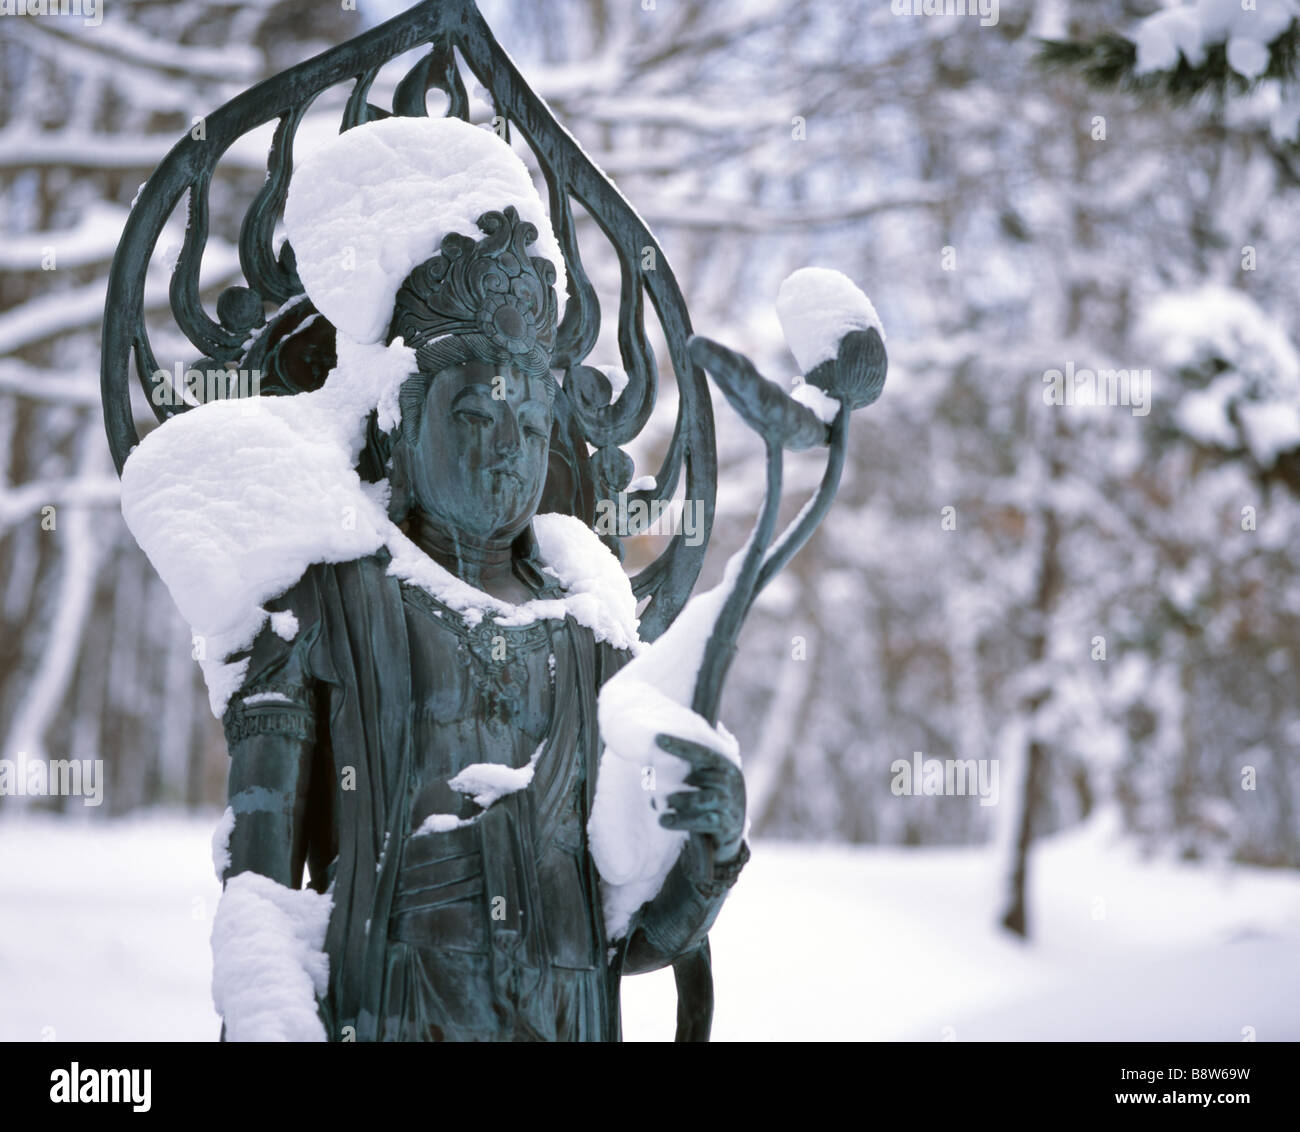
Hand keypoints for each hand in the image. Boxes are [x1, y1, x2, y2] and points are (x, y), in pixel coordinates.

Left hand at [654, 733, 745, 864]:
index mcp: (725, 765)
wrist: (728, 834)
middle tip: (651, 781)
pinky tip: (664, 821)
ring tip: (664, 805)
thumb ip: (683, 771)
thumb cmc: (708, 801)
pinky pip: (705, 821)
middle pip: (702, 776)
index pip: (702, 752)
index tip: (658, 738)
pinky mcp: (728, 825)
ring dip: (681, 800)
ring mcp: (731, 804)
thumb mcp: (700, 782)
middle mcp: (731, 782)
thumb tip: (647, 763)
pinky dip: (683, 821)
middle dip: (676, 779)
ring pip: (704, 799)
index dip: (680, 745)